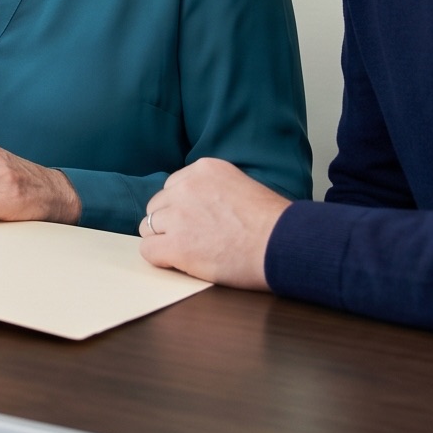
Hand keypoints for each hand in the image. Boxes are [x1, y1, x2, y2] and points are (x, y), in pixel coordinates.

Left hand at [138, 158, 285, 289]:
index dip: (183, 208)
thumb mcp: (241, 186)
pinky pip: (148, 250)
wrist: (284, 244)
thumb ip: (212, 190)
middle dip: (170, 223)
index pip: (173, 187)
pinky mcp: (176, 245)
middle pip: (157, 206)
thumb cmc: (273, 224)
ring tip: (192, 251)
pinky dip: (160, 258)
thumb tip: (196, 208)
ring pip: (149, 227)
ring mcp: (178, 215)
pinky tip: (180, 263)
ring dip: (165, 240)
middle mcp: (186, 187)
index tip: (199, 222)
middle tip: (194, 239)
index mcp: (204, 169)